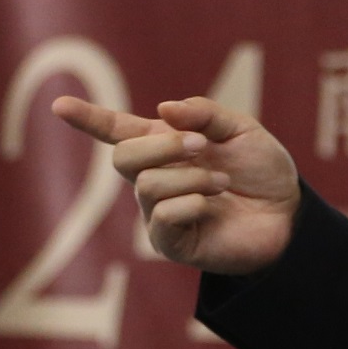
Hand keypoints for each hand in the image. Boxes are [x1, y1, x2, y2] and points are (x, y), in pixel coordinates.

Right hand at [52, 94, 298, 275]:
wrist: (289, 214)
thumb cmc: (262, 171)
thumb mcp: (241, 130)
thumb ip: (205, 114)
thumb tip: (162, 108)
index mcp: (166, 146)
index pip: (118, 132)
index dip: (88, 119)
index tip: (58, 105)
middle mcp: (155, 179)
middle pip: (124, 157)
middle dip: (163, 145)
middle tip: (203, 146)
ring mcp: (159, 212)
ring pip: (148, 185)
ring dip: (191, 177)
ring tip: (222, 184)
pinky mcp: (170, 242)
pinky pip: (162, 217)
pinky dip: (192, 202)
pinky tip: (213, 205)